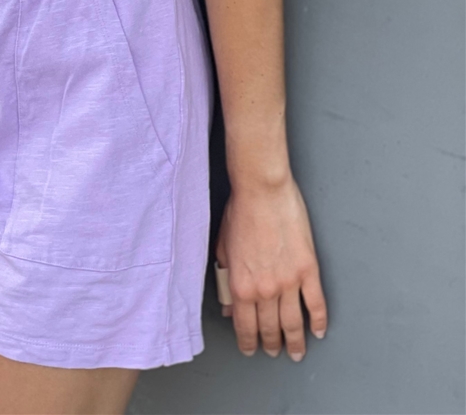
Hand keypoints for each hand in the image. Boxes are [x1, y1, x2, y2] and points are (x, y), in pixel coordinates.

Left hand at [214, 173, 327, 360]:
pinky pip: (316, 304)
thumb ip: (225, 280)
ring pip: (293, 322)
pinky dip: (318, 321)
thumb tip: (228, 306)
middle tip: (275, 352)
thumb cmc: (241, 212)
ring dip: (295, 341)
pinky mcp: (308, 270)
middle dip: (272, 344)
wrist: (262, 190)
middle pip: (270, 328)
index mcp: (241, 285)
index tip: (251, 349)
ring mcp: (289, 281)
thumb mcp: (223, 248)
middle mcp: (265, 289)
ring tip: (296, 351)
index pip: (245, 325)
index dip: (249, 342)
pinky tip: (318, 331)